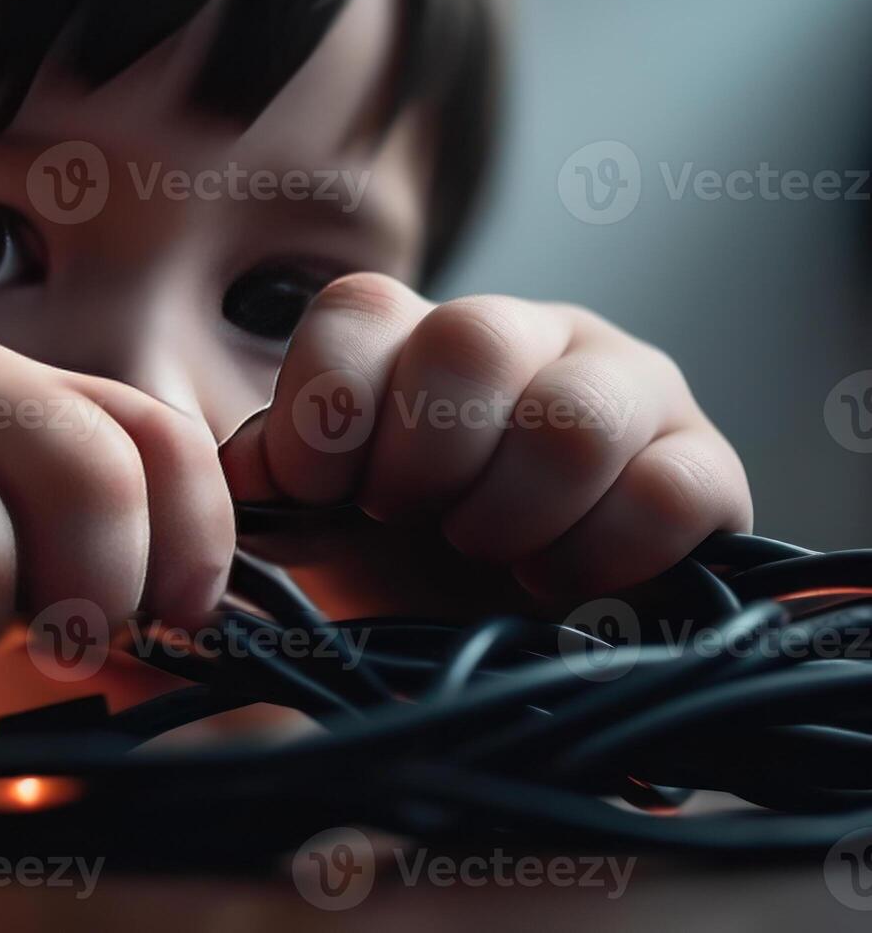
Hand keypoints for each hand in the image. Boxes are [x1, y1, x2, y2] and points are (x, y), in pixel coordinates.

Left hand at [221, 273, 751, 601]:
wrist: (519, 634)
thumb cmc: (408, 561)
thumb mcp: (325, 522)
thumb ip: (272, 482)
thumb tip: (240, 470)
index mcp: (417, 338)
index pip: (359, 310)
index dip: (328, 404)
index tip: (322, 488)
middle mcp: (526, 338)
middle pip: (471, 341)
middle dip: (424, 457)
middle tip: (412, 520)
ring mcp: (625, 390)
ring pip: (574, 418)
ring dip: (510, 513)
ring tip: (491, 556)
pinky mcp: (703, 465)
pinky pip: (669, 490)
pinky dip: (600, 554)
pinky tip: (561, 582)